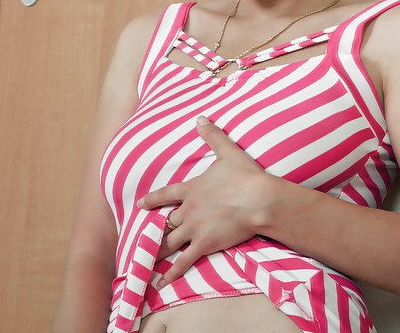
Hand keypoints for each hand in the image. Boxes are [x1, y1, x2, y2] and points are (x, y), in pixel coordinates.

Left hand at [137, 116, 269, 286]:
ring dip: (157, 252)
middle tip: (145, 239)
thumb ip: (212, 136)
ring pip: (169, 243)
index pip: (167, 195)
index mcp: (192, 189)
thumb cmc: (245, 176)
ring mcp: (195, 229)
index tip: (140, 205)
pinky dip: (172, 272)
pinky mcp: (204, 244)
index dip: (153, 199)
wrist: (259, 199)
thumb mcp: (228, 152)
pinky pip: (183, 261)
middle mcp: (189, 210)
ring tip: (146, 262)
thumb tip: (200, 119)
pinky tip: (162, 281)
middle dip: (156, 231)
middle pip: (167, 222)